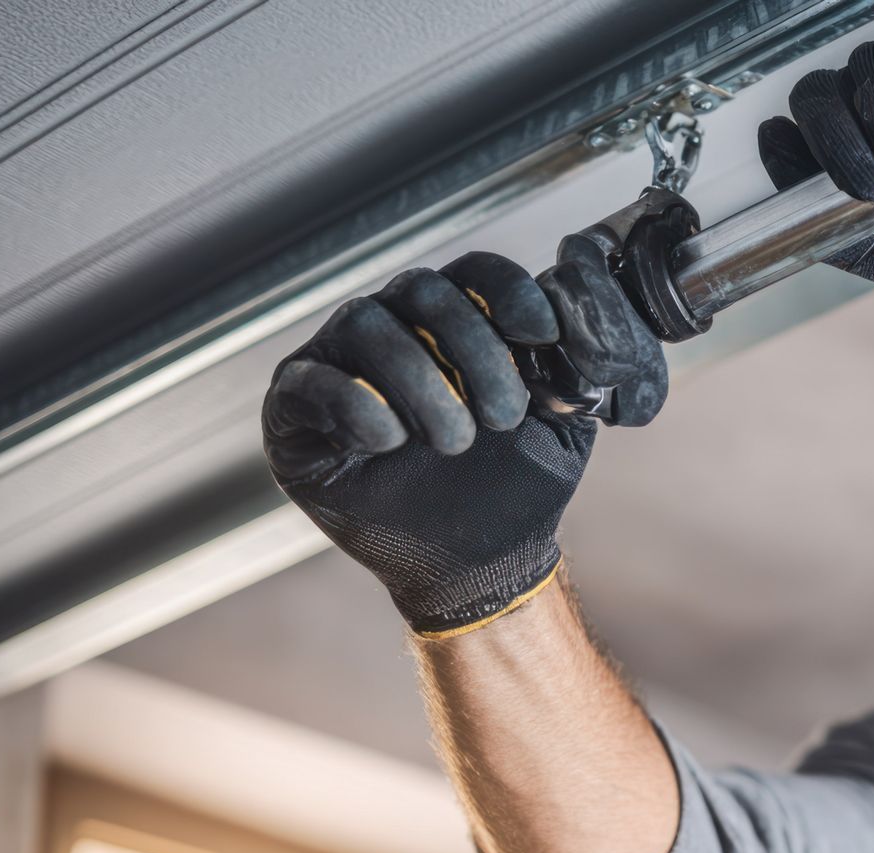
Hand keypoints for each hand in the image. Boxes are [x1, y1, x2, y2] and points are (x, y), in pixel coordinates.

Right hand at [261, 249, 664, 635]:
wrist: (481, 561)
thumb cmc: (517, 483)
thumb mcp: (563, 420)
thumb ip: (574, 365)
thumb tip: (581, 317)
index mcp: (456, 320)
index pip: (475, 270)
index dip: (508, 293)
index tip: (541, 337)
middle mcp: (392, 326)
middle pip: (421, 289)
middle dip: (474, 351)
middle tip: (504, 419)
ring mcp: (336, 364)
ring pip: (365, 324)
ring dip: (421, 383)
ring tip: (455, 443)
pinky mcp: (292, 416)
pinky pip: (307, 384)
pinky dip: (355, 406)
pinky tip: (392, 442)